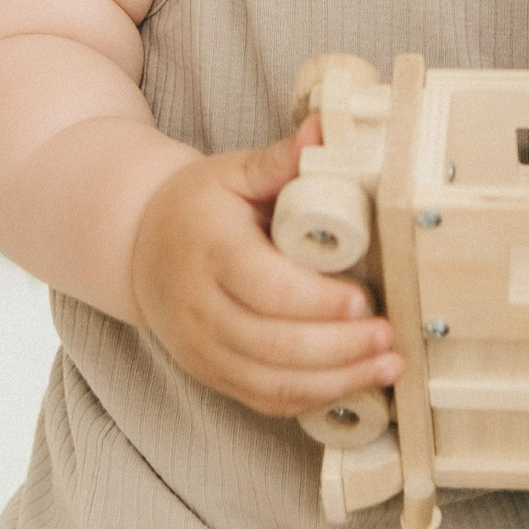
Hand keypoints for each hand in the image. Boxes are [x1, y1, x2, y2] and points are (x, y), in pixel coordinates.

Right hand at [130, 117, 403, 416]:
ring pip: (273, 382)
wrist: (139, 248)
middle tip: (389, 336)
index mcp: (210, 252)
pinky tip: (354, 383)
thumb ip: (279, 160)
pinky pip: (266, 399)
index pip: (266, 288)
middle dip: (340, 347)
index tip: (363, 299)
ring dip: (337, 381)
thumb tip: (323, 130)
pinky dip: (314, 398)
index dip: (318, 301)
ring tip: (388, 365)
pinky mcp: (213, 375)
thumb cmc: (196, 207)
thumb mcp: (232, 174)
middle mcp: (200, 309)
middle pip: (274, 345)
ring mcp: (203, 350)